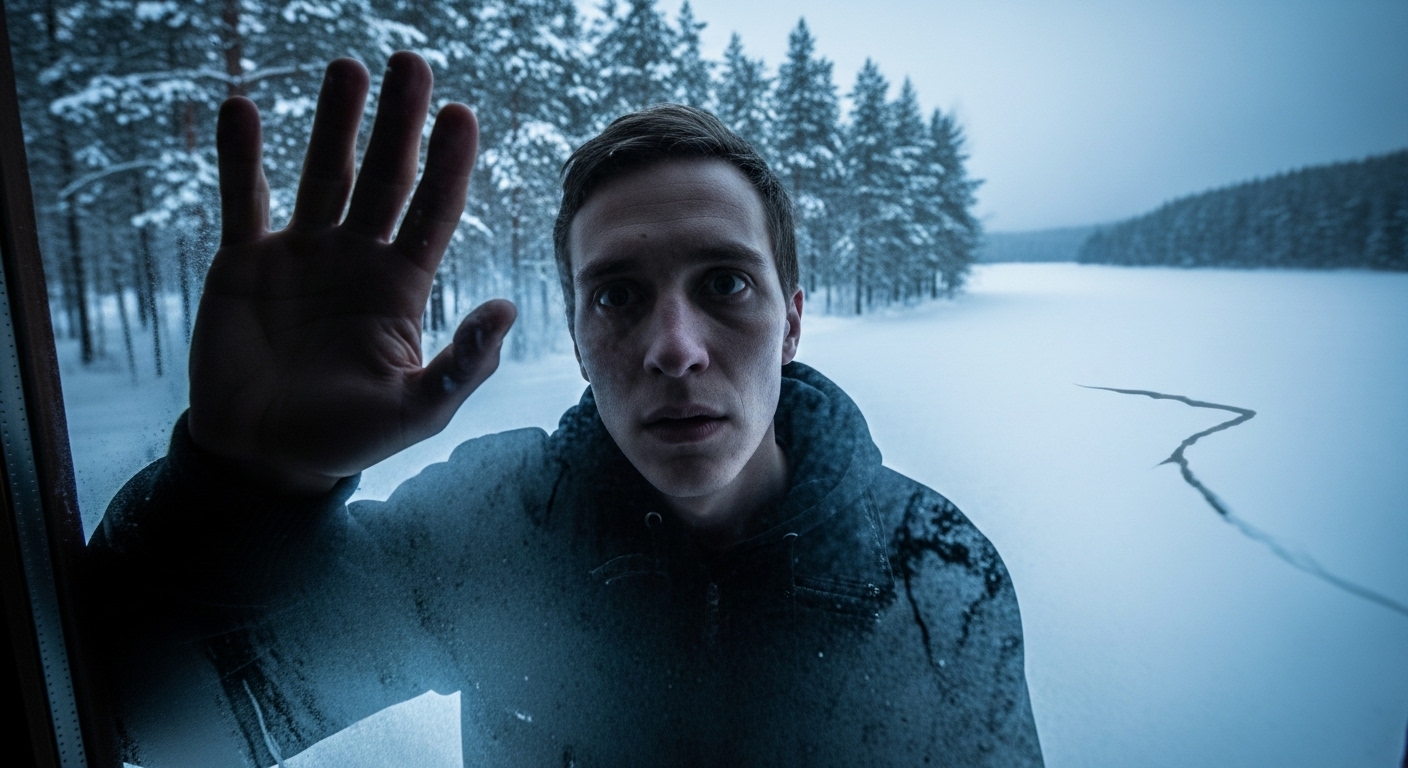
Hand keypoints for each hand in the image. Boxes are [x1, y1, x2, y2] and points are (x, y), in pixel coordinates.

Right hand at [187, 53, 515, 493]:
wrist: (264, 457)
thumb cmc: (348, 438)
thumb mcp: (415, 411)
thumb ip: (462, 365)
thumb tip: (506, 307)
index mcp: (402, 286)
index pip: (433, 212)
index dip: (448, 164)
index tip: (461, 114)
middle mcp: (357, 258)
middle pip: (385, 176)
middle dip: (399, 123)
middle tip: (411, 63)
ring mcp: (302, 254)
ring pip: (323, 173)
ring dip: (334, 121)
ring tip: (347, 67)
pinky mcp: (244, 262)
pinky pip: (242, 198)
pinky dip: (240, 156)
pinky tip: (242, 107)